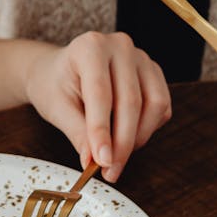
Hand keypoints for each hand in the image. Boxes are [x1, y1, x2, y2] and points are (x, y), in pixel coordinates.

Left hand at [24, 32, 170, 181]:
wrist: (59, 72)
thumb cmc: (55, 85)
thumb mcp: (57, 108)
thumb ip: (77, 133)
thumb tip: (94, 160)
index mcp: (90, 47)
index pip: (101, 94)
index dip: (102, 131)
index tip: (102, 161)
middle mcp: (120, 46)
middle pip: (131, 101)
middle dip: (122, 143)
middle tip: (110, 170)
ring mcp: (141, 57)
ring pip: (154, 105)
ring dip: (138, 137)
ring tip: (117, 155)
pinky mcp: (154, 73)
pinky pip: (161, 107)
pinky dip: (148, 128)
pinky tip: (127, 136)